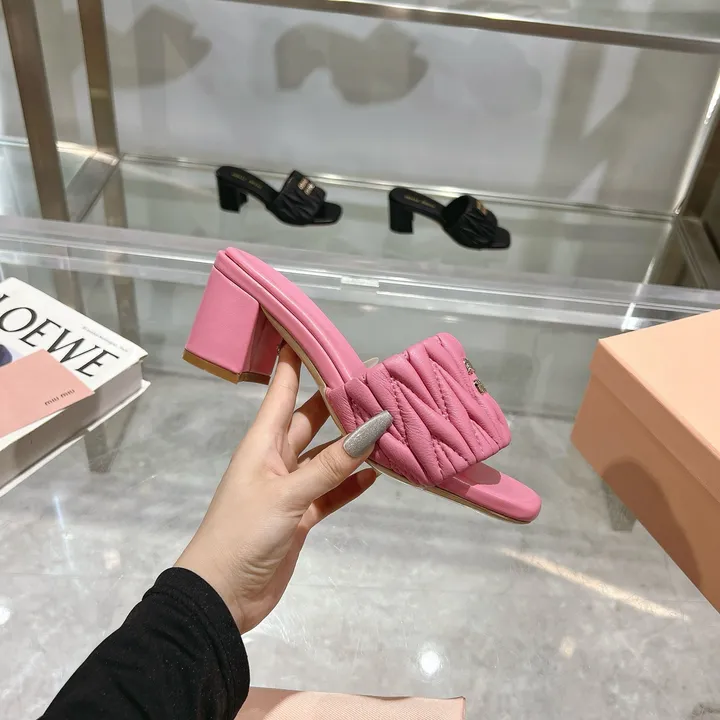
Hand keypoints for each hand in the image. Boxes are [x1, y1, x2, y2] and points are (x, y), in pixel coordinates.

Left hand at [176, 345, 391, 632]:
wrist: (222, 595)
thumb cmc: (244, 532)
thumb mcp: (287, 494)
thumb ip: (331, 465)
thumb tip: (373, 427)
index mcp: (263, 442)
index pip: (283, 390)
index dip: (295, 359)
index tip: (313, 331)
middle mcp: (277, 458)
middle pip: (312, 419)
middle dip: (338, 401)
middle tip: (374, 381)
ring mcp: (290, 488)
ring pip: (326, 456)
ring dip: (352, 445)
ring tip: (387, 424)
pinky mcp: (301, 516)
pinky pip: (330, 491)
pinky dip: (350, 483)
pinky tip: (377, 472)